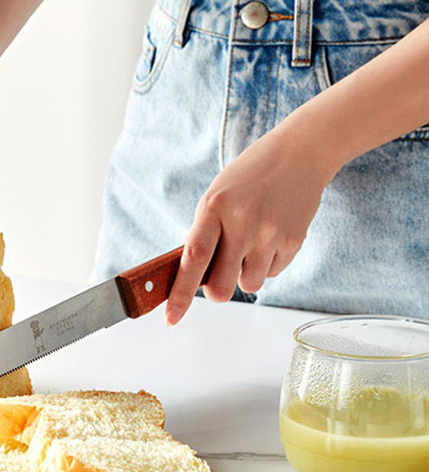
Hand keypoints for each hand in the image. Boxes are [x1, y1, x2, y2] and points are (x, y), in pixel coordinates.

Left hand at [165, 126, 335, 324]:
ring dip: (245, 274)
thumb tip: (193, 276)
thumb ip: (204, 234)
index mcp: (214, 208)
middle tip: (219, 276)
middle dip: (217, 290)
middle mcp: (242, 223)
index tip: (171, 317)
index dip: (180, 293)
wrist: (299, 154)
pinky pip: (273, 273)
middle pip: (222, 288)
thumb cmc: (249, 178)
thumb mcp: (216, 197)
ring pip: (249, 284)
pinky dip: (267, 263)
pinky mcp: (294, 241)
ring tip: (251, 244)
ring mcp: (270, 233)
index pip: (193, 259)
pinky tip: (271, 236)